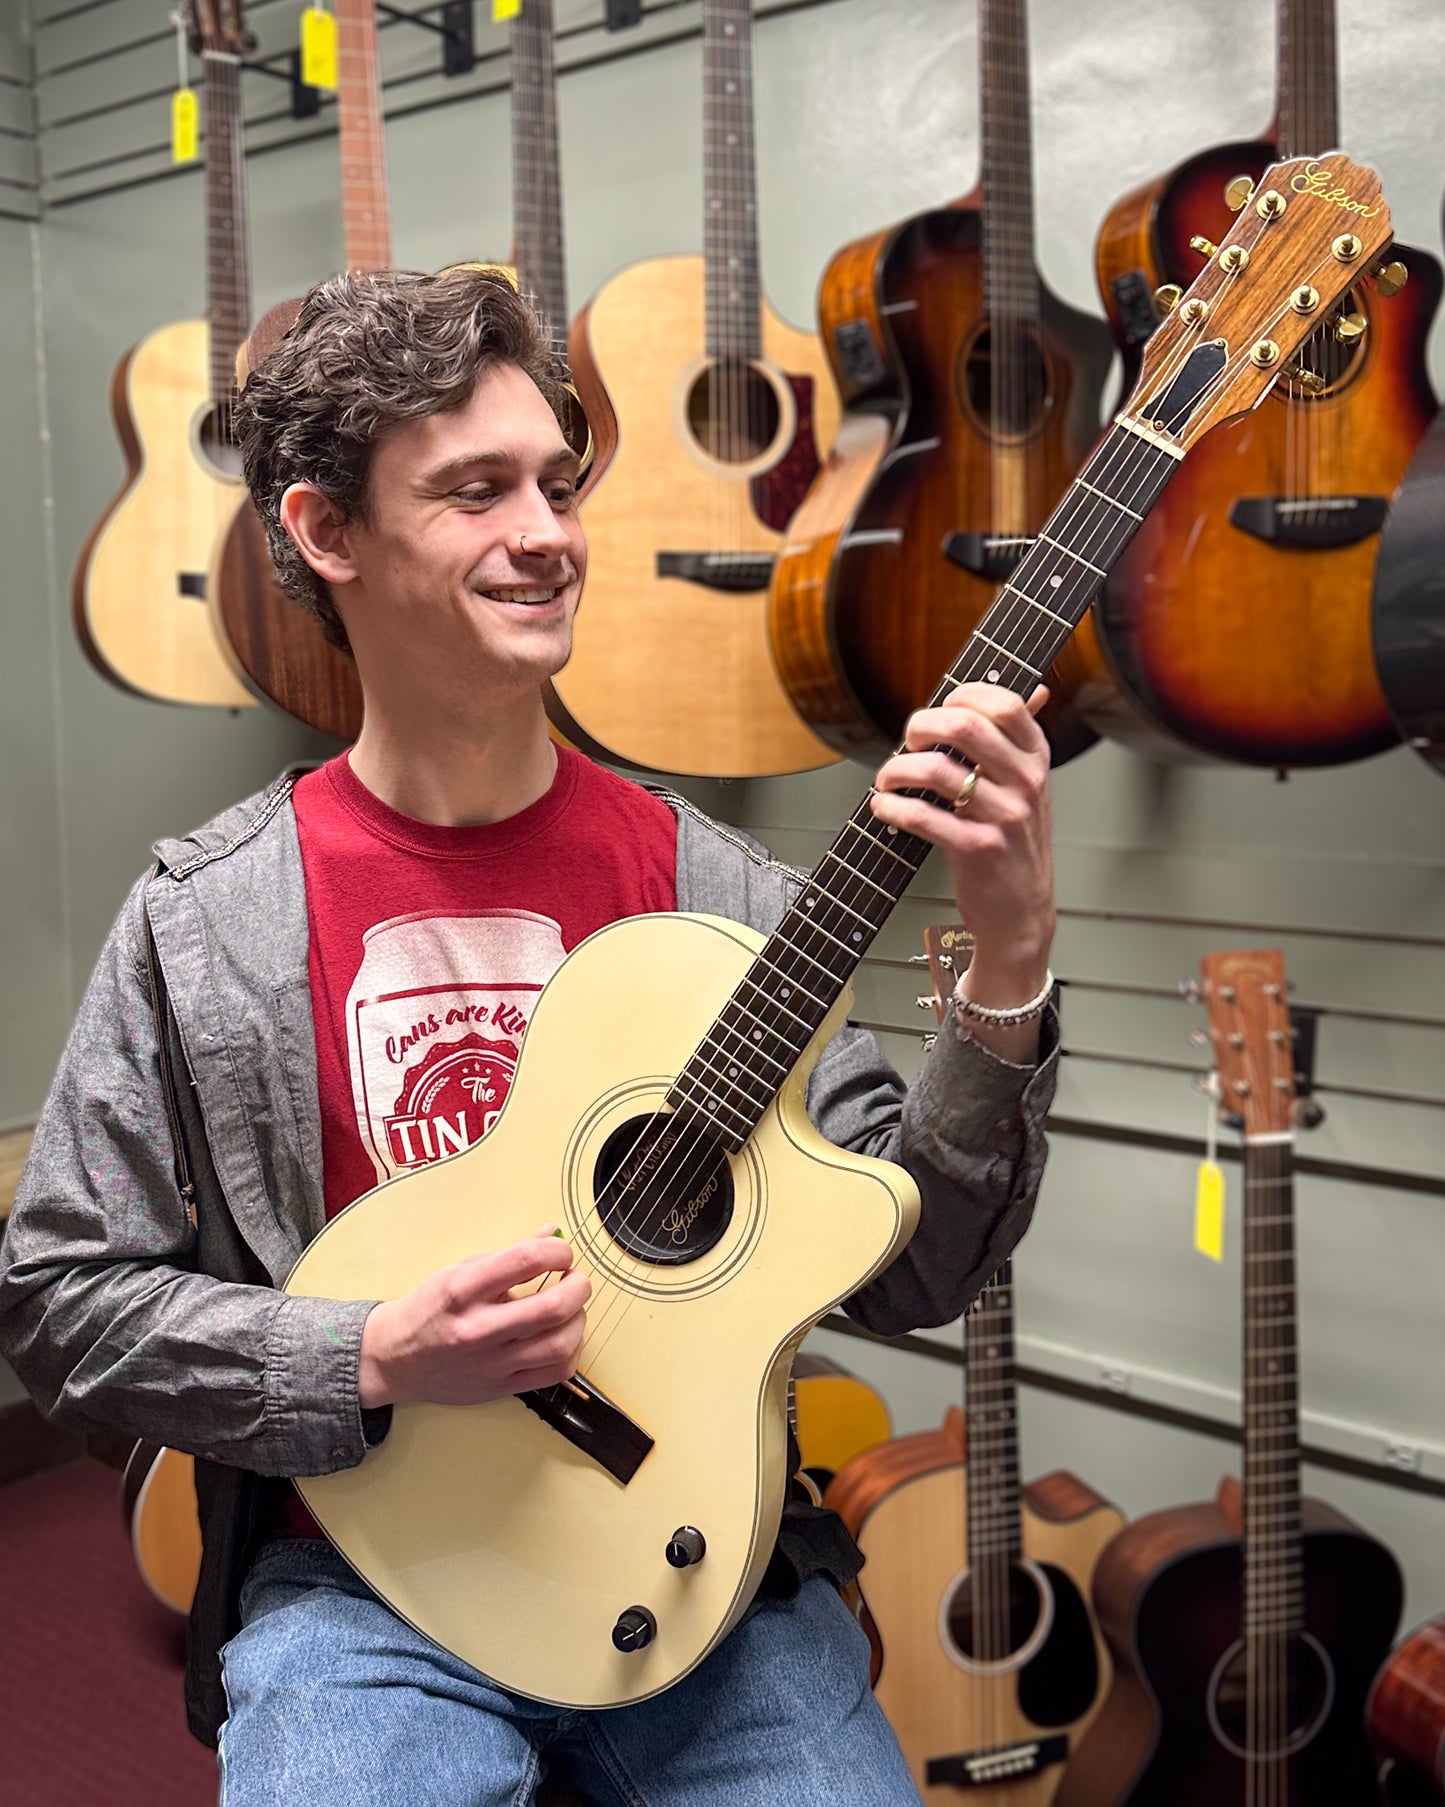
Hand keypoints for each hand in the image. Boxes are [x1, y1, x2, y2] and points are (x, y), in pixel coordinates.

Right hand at [358, 1232, 590, 1408]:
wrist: (394, 1359)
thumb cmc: (429, 1310)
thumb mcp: (460, 1270)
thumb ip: (510, 1254)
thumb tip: (553, 1234)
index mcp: (464, 1290)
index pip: (526, 1260)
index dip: (557, 1251)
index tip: (561, 1252)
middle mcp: (478, 1328)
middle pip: (551, 1308)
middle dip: (578, 1286)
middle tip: (576, 1278)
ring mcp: (491, 1363)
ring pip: (559, 1344)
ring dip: (578, 1320)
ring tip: (571, 1308)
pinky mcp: (501, 1387)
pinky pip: (555, 1373)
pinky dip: (571, 1351)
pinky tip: (563, 1336)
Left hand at [870, 684, 1054, 1056]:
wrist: (1022, 913)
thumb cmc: (1015, 846)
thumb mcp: (1028, 788)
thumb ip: (1018, 741)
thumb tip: (1032, 687)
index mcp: (1037, 759)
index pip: (1007, 703)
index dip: (964, 695)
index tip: (940, 708)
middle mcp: (1025, 784)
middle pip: (966, 726)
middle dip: (921, 726)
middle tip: (907, 741)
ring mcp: (1004, 817)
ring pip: (937, 770)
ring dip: (897, 769)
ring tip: (887, 780)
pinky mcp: (977, 849)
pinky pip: (924, 816)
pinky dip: (892, 808)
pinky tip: (884, 809)